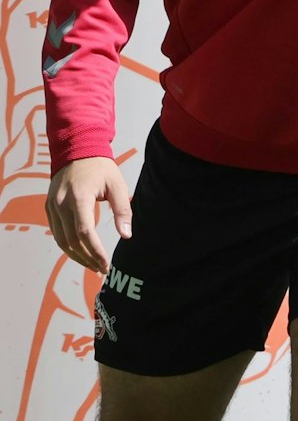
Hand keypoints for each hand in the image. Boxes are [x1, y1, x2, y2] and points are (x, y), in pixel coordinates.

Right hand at [46, 157, 129, 273]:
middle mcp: (60, 204)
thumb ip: (123, 210)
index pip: (84, 232)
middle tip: (102, 269)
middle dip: (87, 258)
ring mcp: (51, 206)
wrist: (76, 151)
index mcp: (79, 197)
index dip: (95, 251)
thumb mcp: (118, 185)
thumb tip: (126, 235)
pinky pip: (57, 232)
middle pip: (71, 240)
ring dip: (77, 256)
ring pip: (61, 240)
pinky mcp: (49, 208)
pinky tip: (82, 253)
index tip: (106, 263)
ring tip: (93, 266)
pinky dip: (68, 246)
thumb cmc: (101, 168)